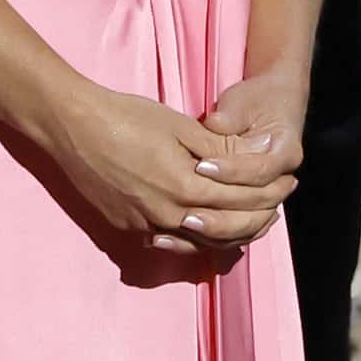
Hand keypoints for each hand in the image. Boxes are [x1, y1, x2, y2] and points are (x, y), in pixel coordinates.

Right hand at [51, 82, 293, 256]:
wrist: (72, 127)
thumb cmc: (126, 117)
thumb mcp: (180, 127)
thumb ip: (219, 150)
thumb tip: (254, 158)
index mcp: (186, 186)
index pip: (243, 200)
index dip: (271, 193)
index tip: (289, 183)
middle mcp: (168, 214)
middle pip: (227, 229)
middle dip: (259, 219)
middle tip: (278, 208)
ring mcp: (145, 226)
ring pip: (201, 244)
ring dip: (230, 235)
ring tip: (249, 222)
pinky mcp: (128, 228)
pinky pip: (171, 243)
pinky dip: (194, 240)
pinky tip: (205, 230)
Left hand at [200, 69, 309, 238]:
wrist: (274, 105)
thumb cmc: (256, 100)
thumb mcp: (243, 102)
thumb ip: (230, 117)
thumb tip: (214, 125)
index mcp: (287, 152)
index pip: (260, 171)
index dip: (231, 171)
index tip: (201, 166)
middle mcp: (283, 180)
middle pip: (257, 211)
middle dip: (221, 214)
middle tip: (187, 213)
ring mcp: (270, 197)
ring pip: (248, 226)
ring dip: (217, 232)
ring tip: (183, 227)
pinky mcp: (254, 206)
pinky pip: (239, 231)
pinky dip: (216, 236)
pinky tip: (188, 236)